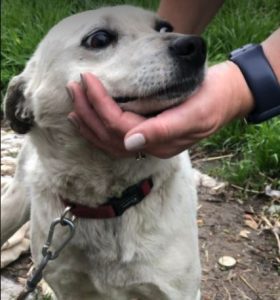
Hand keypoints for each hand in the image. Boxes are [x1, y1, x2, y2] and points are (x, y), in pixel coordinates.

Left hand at [67, 62, 253, 157]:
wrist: (225, 97)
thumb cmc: (213, 100)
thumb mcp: (194, 114)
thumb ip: (163, 130)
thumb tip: (130, 144)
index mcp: (160, 142)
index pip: (119, 126)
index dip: (100, 105)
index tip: (88, 80)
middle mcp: (150, 146)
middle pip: (109, 136)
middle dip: (88, 113)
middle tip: (73, 88)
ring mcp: (148, 142)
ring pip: (109, 139)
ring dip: (89, 121)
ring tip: (74, 104)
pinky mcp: (148, 132)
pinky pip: (117, 135)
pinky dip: (99, 126)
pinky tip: (88, 118)